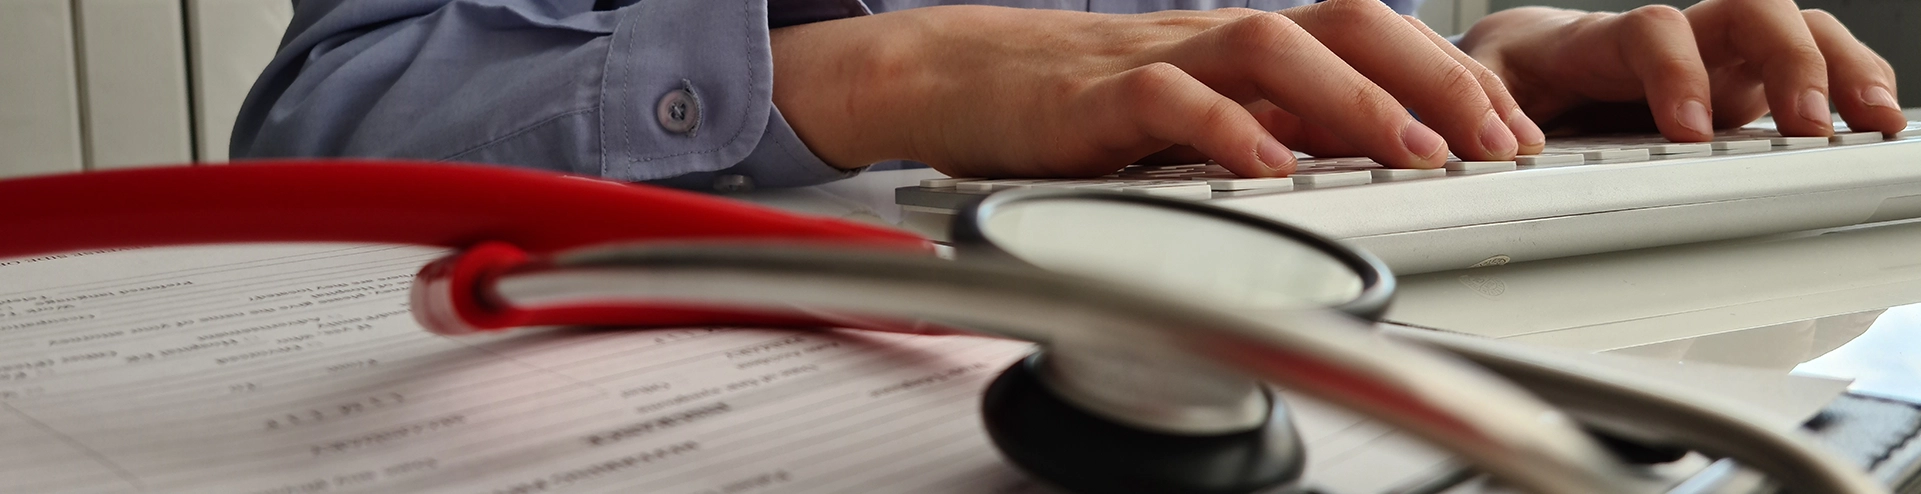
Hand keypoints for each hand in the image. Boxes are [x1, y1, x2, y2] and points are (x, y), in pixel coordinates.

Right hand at [769, 2, 1546, 178]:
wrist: (957, 78)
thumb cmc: (1078, 103)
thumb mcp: (1197, 116)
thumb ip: (1271, 129)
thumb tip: (1363, 164)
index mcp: (1248, 46)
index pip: (1371, 37)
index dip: (1451, 74)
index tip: (1513, 129)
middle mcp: (1217, 38)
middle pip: (1346, 23)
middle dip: (1434, 78)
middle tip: (1497, 141)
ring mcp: (1159, 58)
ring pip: (1272, 46)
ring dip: (1355, 101)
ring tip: (1413, 154)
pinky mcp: (1096, 96)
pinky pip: (1170, 100)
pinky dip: (1229, 130)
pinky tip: (1270, 169)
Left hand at [1458, 1, 1906, 140]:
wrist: (1526, 66)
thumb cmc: (1509, 76)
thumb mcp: (1479, 86)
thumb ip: (1486, 104)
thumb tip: (1512, 143)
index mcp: (1604, 40)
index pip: (1653, 31)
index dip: (1677, 72)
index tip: (1687, 131)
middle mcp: (1676, 42)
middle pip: (1750, 14)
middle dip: (1789, 60)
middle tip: (1808, 125)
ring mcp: (1718, 63)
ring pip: (1795, 35)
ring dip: (1841, 71)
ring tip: (1875, 121)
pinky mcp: (1742, 91)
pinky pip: (1811, 73)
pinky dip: (1850, 91)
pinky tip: (1875, 125)